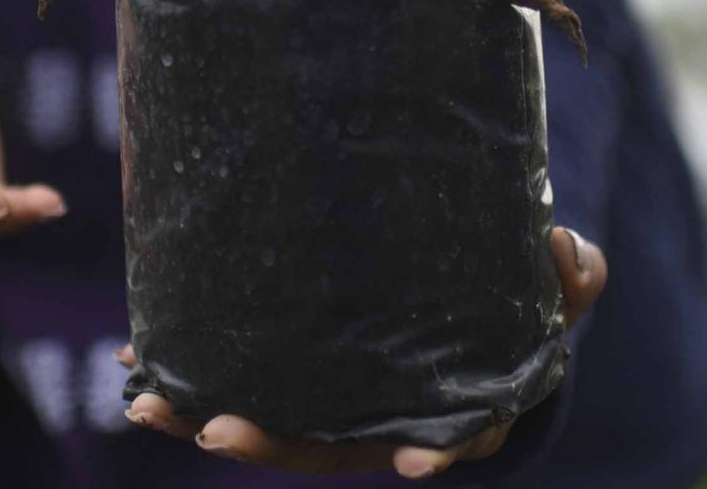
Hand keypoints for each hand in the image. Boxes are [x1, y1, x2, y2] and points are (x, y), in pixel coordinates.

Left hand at [118, 226, 606, 479]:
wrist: (462, 324)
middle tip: (212, 430)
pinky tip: (138, 358)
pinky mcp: (292, 373)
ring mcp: (328, 403)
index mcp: (444, 413)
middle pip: (321, 446)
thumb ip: (567, 277)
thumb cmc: (510, 319)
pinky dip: (191, 375)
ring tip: (144, 397)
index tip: (418, 462)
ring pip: (262, 423)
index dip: (430, 451)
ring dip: (201, 416)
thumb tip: (565, 244)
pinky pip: (236, 380)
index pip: (435, 439)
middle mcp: (376, 421)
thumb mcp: (549, 297)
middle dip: (266, 443)